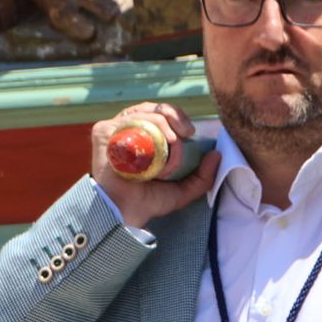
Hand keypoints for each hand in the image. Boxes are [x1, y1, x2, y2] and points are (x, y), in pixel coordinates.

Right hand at [90, 103, 219, 230]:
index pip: (162, 115)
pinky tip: (155, 142)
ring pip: (144, 113)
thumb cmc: (147, 201)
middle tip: (186, 134)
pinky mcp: (104, 132)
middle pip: (154, 109)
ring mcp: (114, 129)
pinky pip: (128, 120)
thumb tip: (217, 155)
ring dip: (163, 126)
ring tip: (172, 143)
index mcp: (142, 137)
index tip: (191, 133)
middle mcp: (127, 130)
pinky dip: (145, 126)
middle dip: (174, 116)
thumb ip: (201, 177)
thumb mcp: (181, 189)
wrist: (124, 212)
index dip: (178, 117)